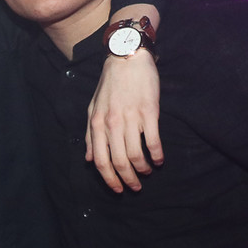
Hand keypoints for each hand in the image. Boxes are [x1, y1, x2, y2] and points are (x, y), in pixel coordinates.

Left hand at [85, 48, 162, 191]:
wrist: (126, 58)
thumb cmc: (110, 85)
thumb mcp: (93, 109)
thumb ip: (91, 135)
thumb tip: (89, 160)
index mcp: (97, 124)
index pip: (100, 161)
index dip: (109, 179)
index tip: (117, 189)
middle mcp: (111, 124)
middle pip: (118, 162)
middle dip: (127, 180)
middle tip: (135, 187)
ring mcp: (130, 118)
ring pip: (135, 155)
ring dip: (142, 169)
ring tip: (147, 172)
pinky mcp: (149, 112)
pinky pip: (152, 141)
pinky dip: (156, 155)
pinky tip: (159, 160)